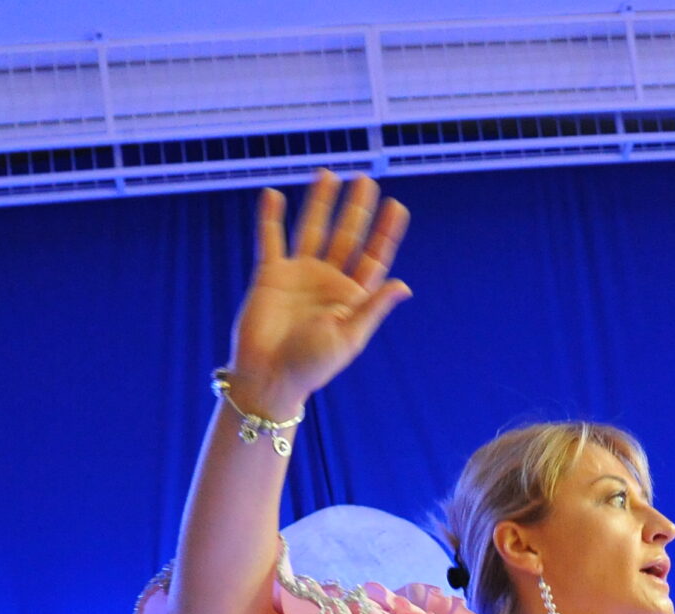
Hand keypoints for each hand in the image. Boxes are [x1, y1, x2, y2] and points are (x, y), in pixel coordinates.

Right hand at [228, 171, 412, 415]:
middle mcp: (327, 281)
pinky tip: (273, 194)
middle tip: (366, 180)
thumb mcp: (349, 338)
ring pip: (312, 230)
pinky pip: (270, 240)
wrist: (269, 378)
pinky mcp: (270, 275)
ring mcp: (299, 275)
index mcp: (352, 297)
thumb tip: (405, 285)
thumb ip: (373, 307)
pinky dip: (270, 218)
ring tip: (328, 174)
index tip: (398, 206)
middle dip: (356, 209)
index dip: (386, 232)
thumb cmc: (312, 366)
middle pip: (346, 236)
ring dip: (320, 203)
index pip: (373, 257)